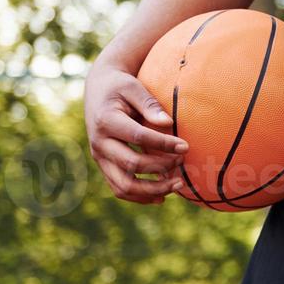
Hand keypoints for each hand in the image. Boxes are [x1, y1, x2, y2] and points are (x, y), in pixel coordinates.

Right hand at [83, 57, 188, 204]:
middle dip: (161, 168)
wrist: (98, 89)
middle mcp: (99, 143)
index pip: (138, 137)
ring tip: (178, 185)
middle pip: (131, 165)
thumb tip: (168, 123)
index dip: (164, 144)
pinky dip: (141, 196)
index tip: (185, 146)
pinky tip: (162, 196)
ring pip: (123, 186)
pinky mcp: (104, 166)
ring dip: (152, 190)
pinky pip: (119, 189)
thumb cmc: (120, 86)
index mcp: (106, 121)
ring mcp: (99, 157)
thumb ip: (150, 104)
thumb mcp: (134, 87)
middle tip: (182, 161)